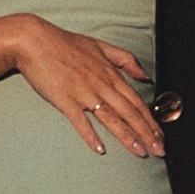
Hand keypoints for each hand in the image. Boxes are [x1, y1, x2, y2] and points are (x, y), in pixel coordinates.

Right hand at [9, 15, 163, 157]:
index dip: (150, 121)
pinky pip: (80, 121)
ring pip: (111, 118)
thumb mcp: (100, 46)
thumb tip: (145, 76)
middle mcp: (101, 84)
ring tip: (139, 152)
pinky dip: (90, 135)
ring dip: (127, 137)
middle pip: (129, 113)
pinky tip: (99, 148)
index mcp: (110, 73)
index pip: (137, 101)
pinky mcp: (65, 99)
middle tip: (159, 151)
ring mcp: (83, 93)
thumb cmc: (65, 43)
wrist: (34, 41)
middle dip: (146, 134)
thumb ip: (125, 60)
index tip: (160, 136)